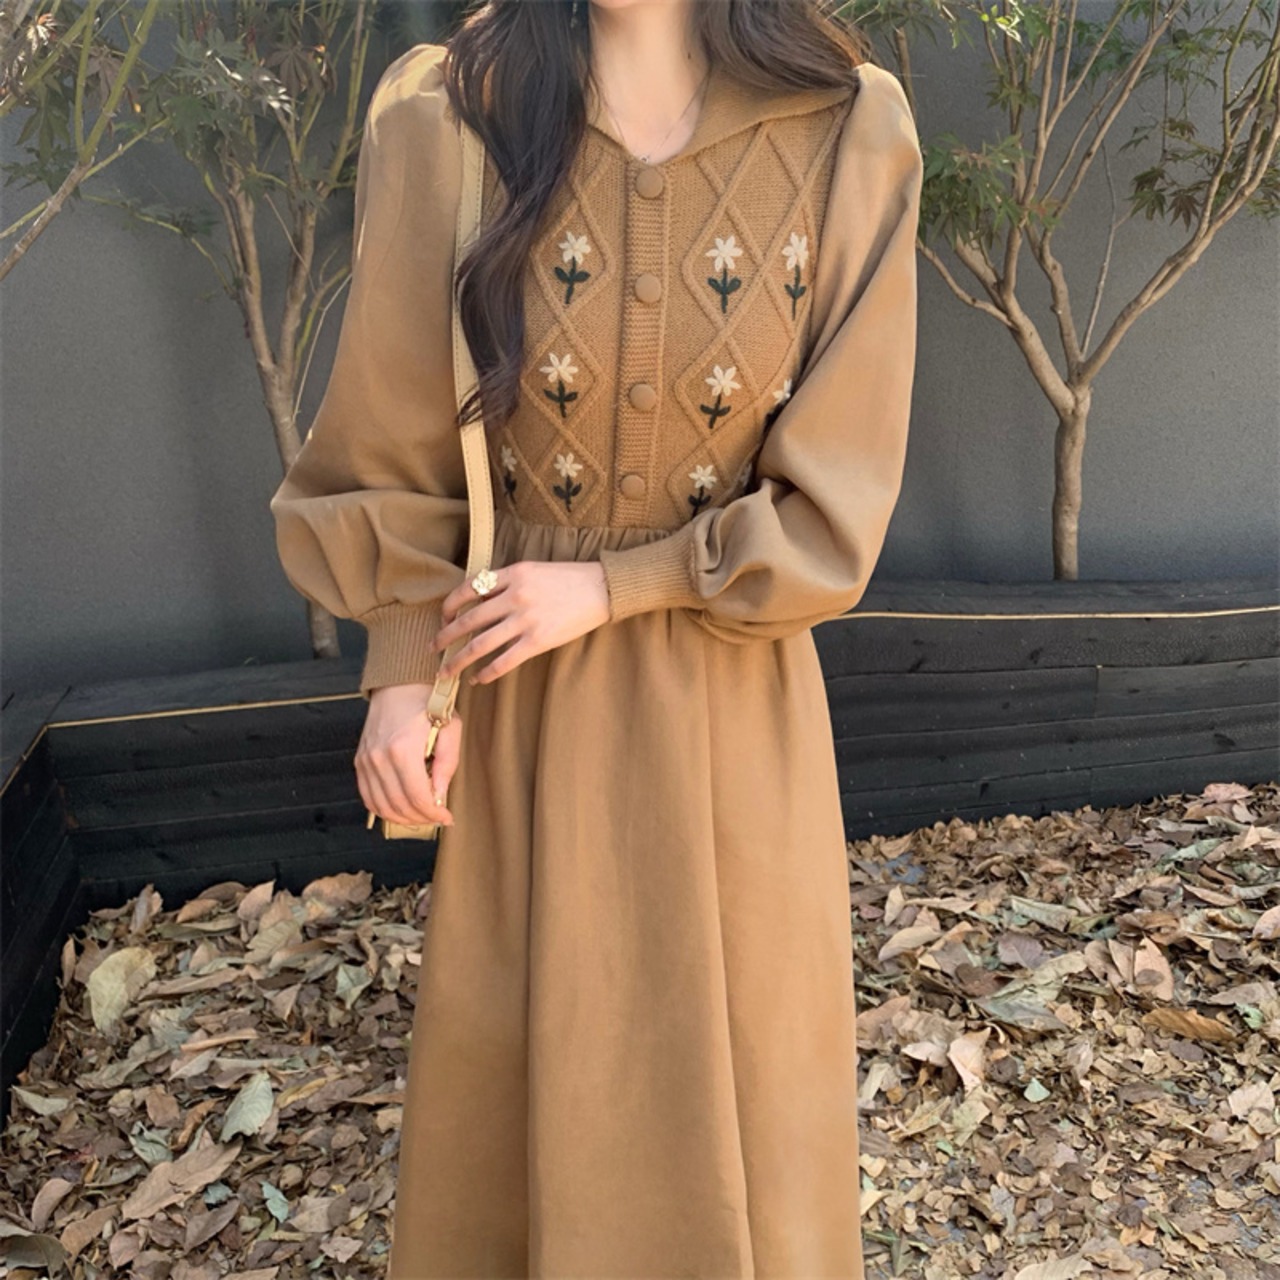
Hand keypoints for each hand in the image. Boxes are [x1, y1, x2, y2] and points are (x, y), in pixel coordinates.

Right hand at [357, 683, 462, 826]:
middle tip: (437, 817)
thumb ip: (447, 764)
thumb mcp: (450, 729)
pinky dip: (383, 809)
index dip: (434, 814)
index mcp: (403, 748)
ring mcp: (366, 760)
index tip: (447, 817)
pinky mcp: (360, 761)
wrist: (399, 684)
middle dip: (422, 818)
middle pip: (399, 805)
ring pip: (381, 806)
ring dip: (403, 818)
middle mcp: (380, 757)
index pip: (417, 797)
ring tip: (421, 815)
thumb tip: (439, 796)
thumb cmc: (428, 704)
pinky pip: (368, 797)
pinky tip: (401, 809)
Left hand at [433, 560, 610, 683]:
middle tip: (431, 648)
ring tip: (446, 671)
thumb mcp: (533, 570)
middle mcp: (515, 596)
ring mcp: (526, 620)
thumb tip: (481, 601)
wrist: (602, 588)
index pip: (468, 589)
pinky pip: (505, 660)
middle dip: (445, 636)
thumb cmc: (569, 579)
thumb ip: (508, 582)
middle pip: (469, 620)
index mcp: (512, 574)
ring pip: (481, 643)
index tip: (442, 618)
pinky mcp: (539, 640)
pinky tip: (479, 679)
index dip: (449, 606)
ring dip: (459, 659)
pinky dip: (488, 672)